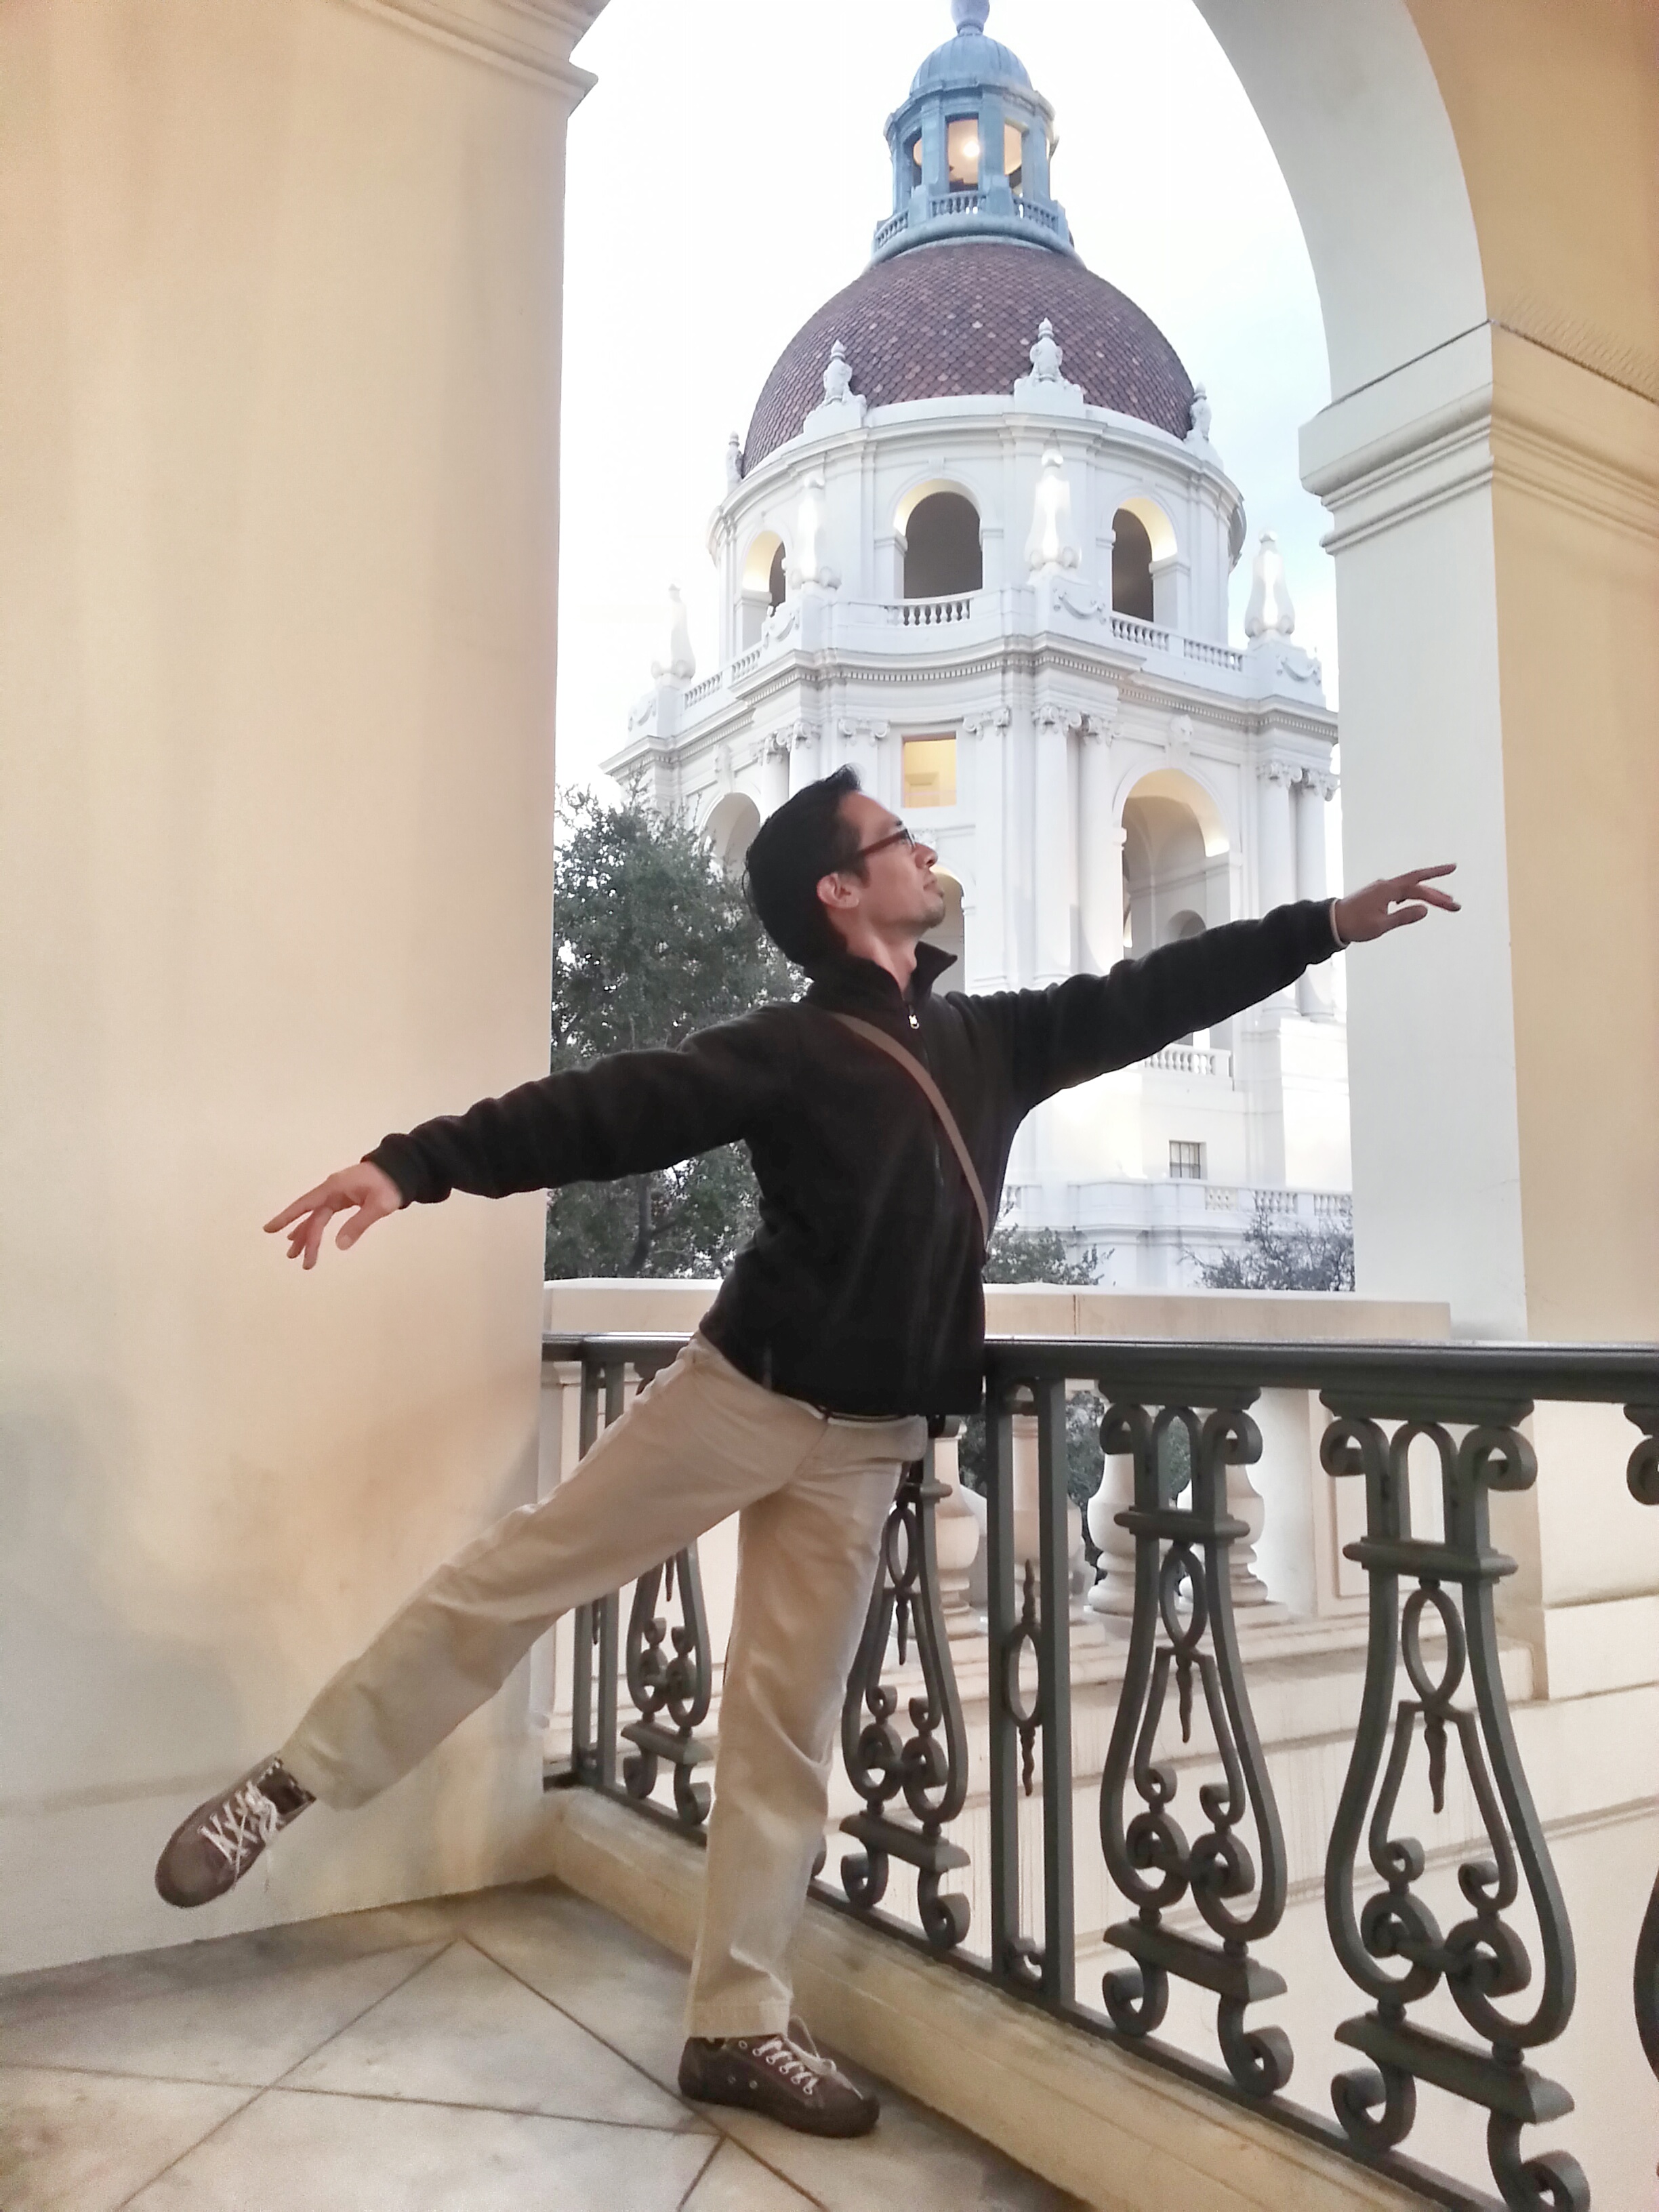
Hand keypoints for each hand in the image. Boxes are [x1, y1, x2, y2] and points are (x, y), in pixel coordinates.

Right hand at [264, 1161, 405, 1268]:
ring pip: (316, 1217)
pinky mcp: (343, 1198)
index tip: (269, 1229)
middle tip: (296, 1259)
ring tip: (296, 1255)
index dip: (287, 1217)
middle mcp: (331, 1190)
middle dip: (304, 1238)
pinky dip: (316, 1226)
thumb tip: (339, 1246)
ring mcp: (336, 1194)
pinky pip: (324, 1215)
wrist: (401, 1169)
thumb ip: (358, 1224)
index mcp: (334, 1188)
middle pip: (312, 1217)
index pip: (306, 1205)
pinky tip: (309, 1238)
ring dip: (307, 1234)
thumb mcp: (378, 1205)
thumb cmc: (390, 1185)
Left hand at [1334, 865, 1459, 945]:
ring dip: (1426, 893)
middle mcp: (1386, 885)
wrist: (1332, 922)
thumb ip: (1403, 917)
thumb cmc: (1354, 925)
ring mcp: (1381, 888)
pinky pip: (1401, 891)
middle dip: (1437, 892)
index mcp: (1388, 890)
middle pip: (1417, 885)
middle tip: (1454, 902)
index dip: (1437, 887)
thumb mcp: (1381, 925)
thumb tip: (1424, 910)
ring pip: (1410, 888)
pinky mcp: (1377, 894)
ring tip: (1443, 901)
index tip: (1452, 890)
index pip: (1418, 887)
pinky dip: (1413, 894)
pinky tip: (1417, 900)